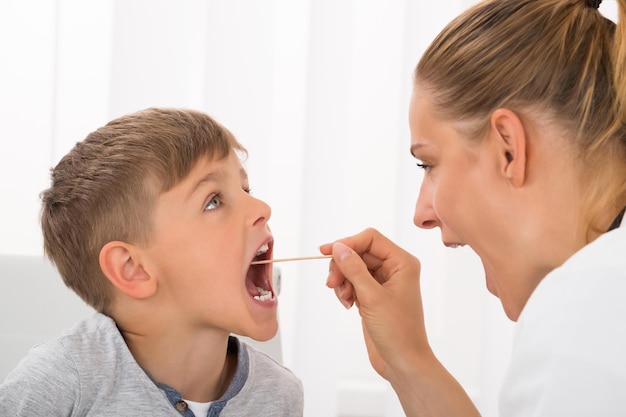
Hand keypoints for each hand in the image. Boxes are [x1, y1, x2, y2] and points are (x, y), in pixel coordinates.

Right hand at [322, 228, 480, 416]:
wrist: (403, 362)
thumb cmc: (397, 331)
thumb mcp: (372, 297)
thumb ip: (354, 269)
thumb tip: (338, 247)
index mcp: (402, 262)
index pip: (370, 239)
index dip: (348, 243)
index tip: (327, 253)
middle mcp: (394, 268)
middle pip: (359, 252)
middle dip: (342, 266)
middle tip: (332, 283)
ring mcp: (383, 282)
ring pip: (353, 267)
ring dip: (342, 280)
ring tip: (344, 298)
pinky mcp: (373, 295)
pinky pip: (353, 282)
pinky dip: (345, 290)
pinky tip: (347, 304)